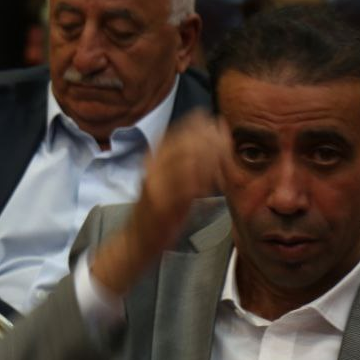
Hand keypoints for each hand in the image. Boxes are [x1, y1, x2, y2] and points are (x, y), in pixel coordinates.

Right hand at [90, 111, 229, 297]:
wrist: (135, 242)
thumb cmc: (154, 216)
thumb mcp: (162, 185)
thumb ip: (178, 169)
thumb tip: (202, 151)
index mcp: (150, 166)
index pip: (170, 138)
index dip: (190, 125)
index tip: (210, 117)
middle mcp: (151, 174)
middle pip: (179, 147)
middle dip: (203, 135)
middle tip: (222, 128)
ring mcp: (156, 189)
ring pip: (183, 163)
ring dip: (205, 152)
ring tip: (223, 144)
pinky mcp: (163, 207)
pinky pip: (186, 189)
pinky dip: (202, 179)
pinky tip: (216, 173)